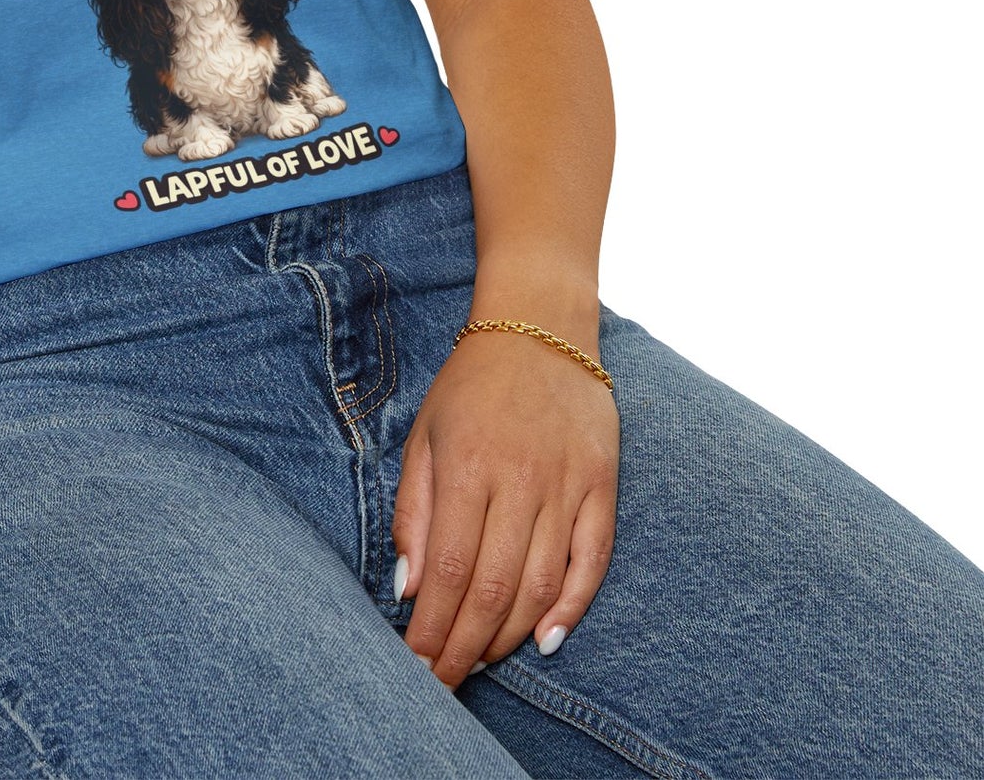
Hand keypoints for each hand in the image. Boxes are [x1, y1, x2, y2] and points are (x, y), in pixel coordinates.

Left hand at [392, 324, 619, 686]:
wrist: (539, 327)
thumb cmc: (471, 386)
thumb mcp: (425, 435)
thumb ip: (413, 512)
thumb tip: (408, 587)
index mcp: (468, 466)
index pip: (449, 569)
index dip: (433, 627)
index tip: (416, 665)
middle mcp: (520, 480)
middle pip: (493, 588)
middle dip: (465, 646)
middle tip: (445, 682)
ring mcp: (567, 484)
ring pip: (541, 584)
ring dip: (509, 635)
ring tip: (482, 662)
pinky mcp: (602, 485)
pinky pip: (592, 561)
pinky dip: (572, 607)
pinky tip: (546, 639)